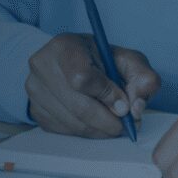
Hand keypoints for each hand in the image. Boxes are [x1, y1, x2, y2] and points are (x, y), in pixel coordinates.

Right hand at [26, 33, 160, 137]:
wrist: (71, 61)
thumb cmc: (100, 60)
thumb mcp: (127, 60)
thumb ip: (143, 78)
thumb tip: (134, 108)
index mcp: (64, 46)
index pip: (82, 78)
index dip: (107, 96)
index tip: (123, 104)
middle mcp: (41, 65)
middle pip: (79, 106)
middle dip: (108, 120)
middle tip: (125, 123)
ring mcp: (34, 89)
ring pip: (73, 122)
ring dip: (99, 129)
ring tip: (113, 122)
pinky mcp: (35, 109)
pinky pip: (65, 130)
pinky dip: (86, 131)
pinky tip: (94, 121)